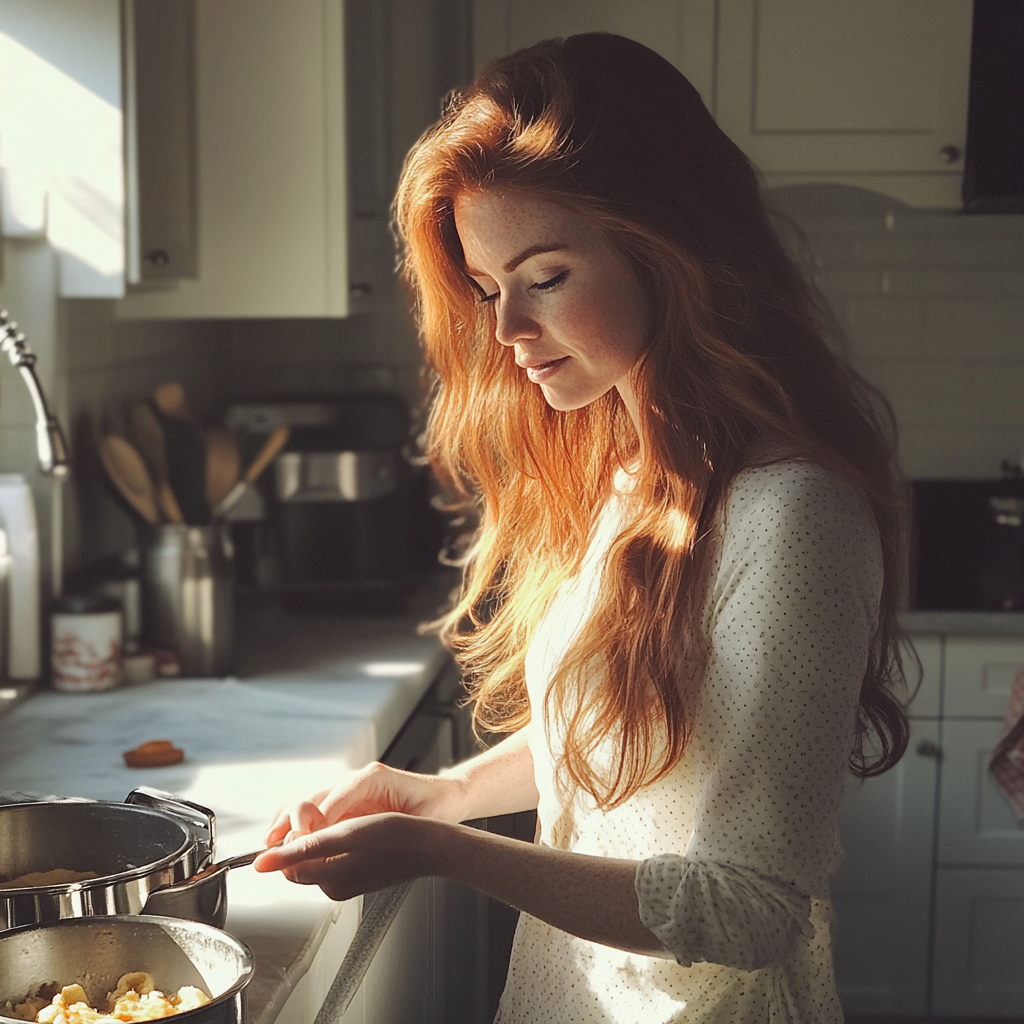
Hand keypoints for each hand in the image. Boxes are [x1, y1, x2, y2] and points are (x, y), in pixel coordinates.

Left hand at [254, 812, 442, 900]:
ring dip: (321, 832)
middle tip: (329, 815)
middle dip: (305, 832)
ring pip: (316, 853)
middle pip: (299, 858)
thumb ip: (299, 849)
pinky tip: (355, 825)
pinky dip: (337, 837)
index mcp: (328, 881)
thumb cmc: (395, 835)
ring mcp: (347, 880)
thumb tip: (261, 863)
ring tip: (346, 818)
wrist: (432, 843)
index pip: (287, 860)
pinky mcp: (359, 872)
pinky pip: (334, 853)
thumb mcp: (344, 834)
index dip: (293, 833)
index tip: (312, 816)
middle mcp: (333, 886)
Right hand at [263, 761, 467, 849]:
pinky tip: (282, 842)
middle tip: (281, 845)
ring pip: (306, 801)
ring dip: (286, 822)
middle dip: (293, 820)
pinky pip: (311, 811)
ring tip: (270, 844)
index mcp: (373, 778)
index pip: (336, 796)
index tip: (304, 840)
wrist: (445, 798)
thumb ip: (395, 825)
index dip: (318, 820)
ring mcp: (347, 790)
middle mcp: (355, 780)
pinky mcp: (343, 803)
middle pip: (312, 795)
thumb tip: (366, 838)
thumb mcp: (421, 817)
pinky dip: (293, 825)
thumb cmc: (435, 807)